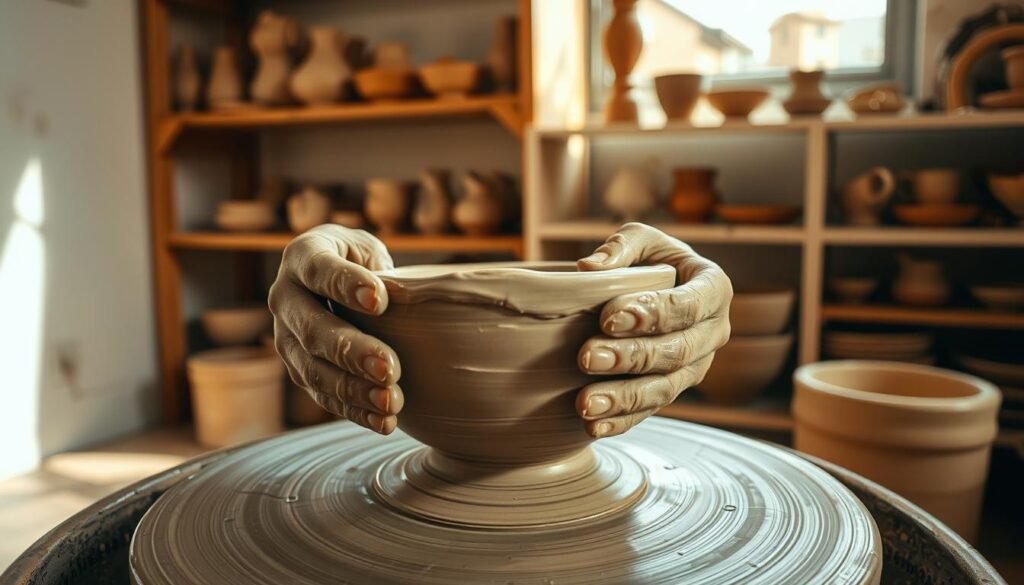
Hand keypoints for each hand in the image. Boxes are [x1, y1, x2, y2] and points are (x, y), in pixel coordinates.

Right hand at [268, 225, 402, 434]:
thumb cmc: (364, 261)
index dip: (346, 285)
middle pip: (312, 329)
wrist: (340, 279)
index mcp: (303, 256)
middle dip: (351, 351)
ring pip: (313, 369)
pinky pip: (322, 395)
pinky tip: (384, 421)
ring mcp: (286, 338)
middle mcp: (285, 297)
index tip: (380, 301)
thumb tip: (415, 299)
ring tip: (391, 401)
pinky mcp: (298, 369)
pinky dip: (354, 411)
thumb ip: (383, 271)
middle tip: (390, 368)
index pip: (319, 271)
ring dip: (353, 389)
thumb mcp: (371, 251)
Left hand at [574, 223, 732, 437]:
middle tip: (586, 357)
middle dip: (631, 357)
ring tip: (585, 403)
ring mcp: (696, 367)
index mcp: (714, 289)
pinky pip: (651, 411)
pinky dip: (623, 421)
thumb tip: (589, 268)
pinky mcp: (673, 390)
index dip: (652, 313)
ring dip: (625, 398)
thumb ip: (621, 247)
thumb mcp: (642, 241)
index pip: (688, 305)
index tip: (608, 317)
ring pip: (666, 389)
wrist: (658, 292)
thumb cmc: (652, 260)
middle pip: (677, 352)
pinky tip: (593, 427)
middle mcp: (713, 333)